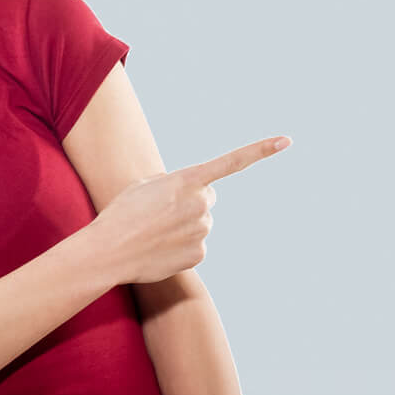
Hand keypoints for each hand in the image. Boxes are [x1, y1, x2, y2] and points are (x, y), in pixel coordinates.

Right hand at [89, 136, 292, 284]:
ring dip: (184, 225)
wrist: (108, 251)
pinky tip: (160, 248)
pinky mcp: (200, 254)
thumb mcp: (146, 186)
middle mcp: (202, 203)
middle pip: (208, 198)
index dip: (261, 150)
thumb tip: (196, 194)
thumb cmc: (122, 213)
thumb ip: (176, 184)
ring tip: (155, 232)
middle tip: (162, 212)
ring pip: (201, 223)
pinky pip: (196, 246)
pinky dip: (181, 247)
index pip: (232, 161)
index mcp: (188, 180)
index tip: (286, 140)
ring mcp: (203, 230)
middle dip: (191, 201)